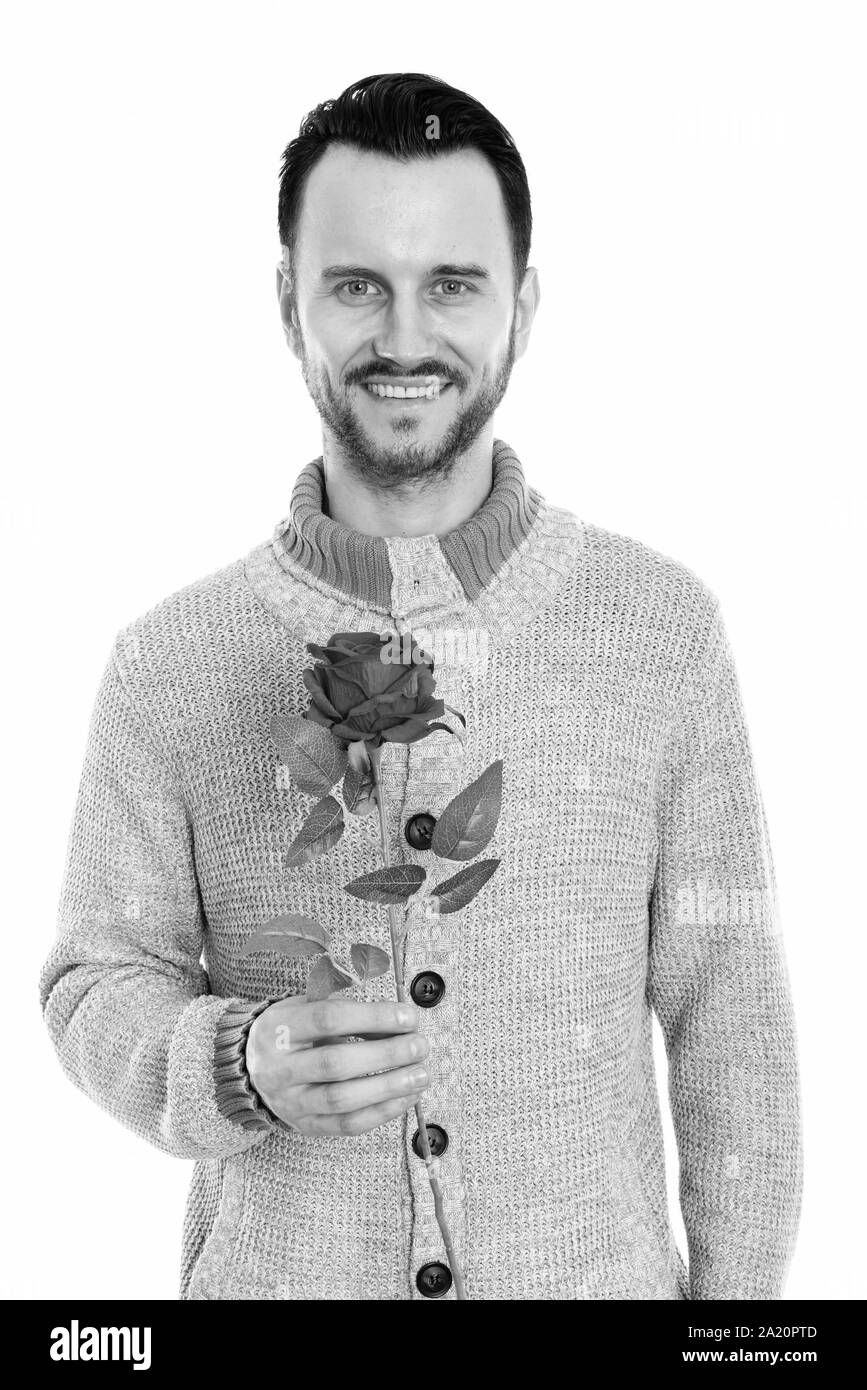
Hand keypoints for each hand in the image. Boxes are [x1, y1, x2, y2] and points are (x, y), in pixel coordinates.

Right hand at [246, 996, 430, 1136]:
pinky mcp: (305, 1126)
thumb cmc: (293, 1030)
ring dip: (389, 1088)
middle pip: (336, 1063)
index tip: (409, 1016)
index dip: (374, 1017)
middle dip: (386, 1055)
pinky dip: (382, 1112)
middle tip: (420, 1046)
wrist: (254, 1066)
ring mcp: (290, 1102)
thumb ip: (351, 1013)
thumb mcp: (310, 1008)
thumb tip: (402, 1023)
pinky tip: (407, 1097)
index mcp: (278, 1028)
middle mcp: (278, 1068)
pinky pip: (347, 1126)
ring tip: (421, 1075)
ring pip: (342, 1100)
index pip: (329, 1019)